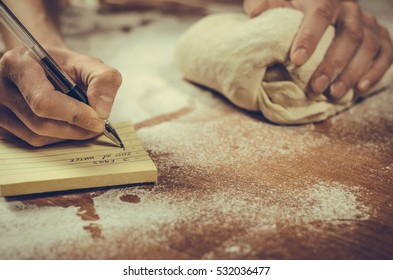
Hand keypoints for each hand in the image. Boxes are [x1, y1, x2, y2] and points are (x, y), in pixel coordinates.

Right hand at [0, 46, 121, 146]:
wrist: (43, 68)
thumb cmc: (65, 67)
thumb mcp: (88, 64)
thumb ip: (104, 80)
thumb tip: (102, 111)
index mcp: (18, 64)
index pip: (44, 101)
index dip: (74, 115)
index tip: (98, 121)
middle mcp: (0, 87)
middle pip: (41, 123)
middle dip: (76, 128)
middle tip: (98, 126)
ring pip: (37, 136)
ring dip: (68, 135)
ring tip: (85, 124)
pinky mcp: (2, 124)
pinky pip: (33, 141)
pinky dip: (57, 138)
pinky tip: (68, 126)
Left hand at [243, 0, 392, 97]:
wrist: (315, 5)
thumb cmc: (292, 9)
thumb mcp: (277, 2)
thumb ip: (265, 4)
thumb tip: (256, 13)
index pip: (320, 14)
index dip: (310, 37)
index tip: (297, 61)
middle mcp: (349, 9)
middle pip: (349, 34)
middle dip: (332, 64)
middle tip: (316, 88)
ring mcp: (366, 22)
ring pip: (368, 45)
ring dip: (352, 72)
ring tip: (333, 94)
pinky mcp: (378, 36)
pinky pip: (385, 52)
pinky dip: (376, 71)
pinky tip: (360, 89)